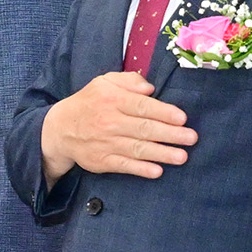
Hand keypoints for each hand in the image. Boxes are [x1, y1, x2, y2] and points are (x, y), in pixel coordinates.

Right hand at [41, 70, 194, 180]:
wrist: (60, 129)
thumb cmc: (90, 102)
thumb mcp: (105, 82)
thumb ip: (128, 80)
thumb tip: (149, 87)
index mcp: (112, 99)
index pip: (141, 106)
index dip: (163, 113)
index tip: (182, 118)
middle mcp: (109, 121)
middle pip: (144, 129)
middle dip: (170, 134)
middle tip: (191, 138)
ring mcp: (105, 143)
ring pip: (137, 149)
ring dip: (161, 154)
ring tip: (182, 156)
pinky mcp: (102, 161)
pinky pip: (124, 166)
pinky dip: (141, 169)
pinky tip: (157, 171)